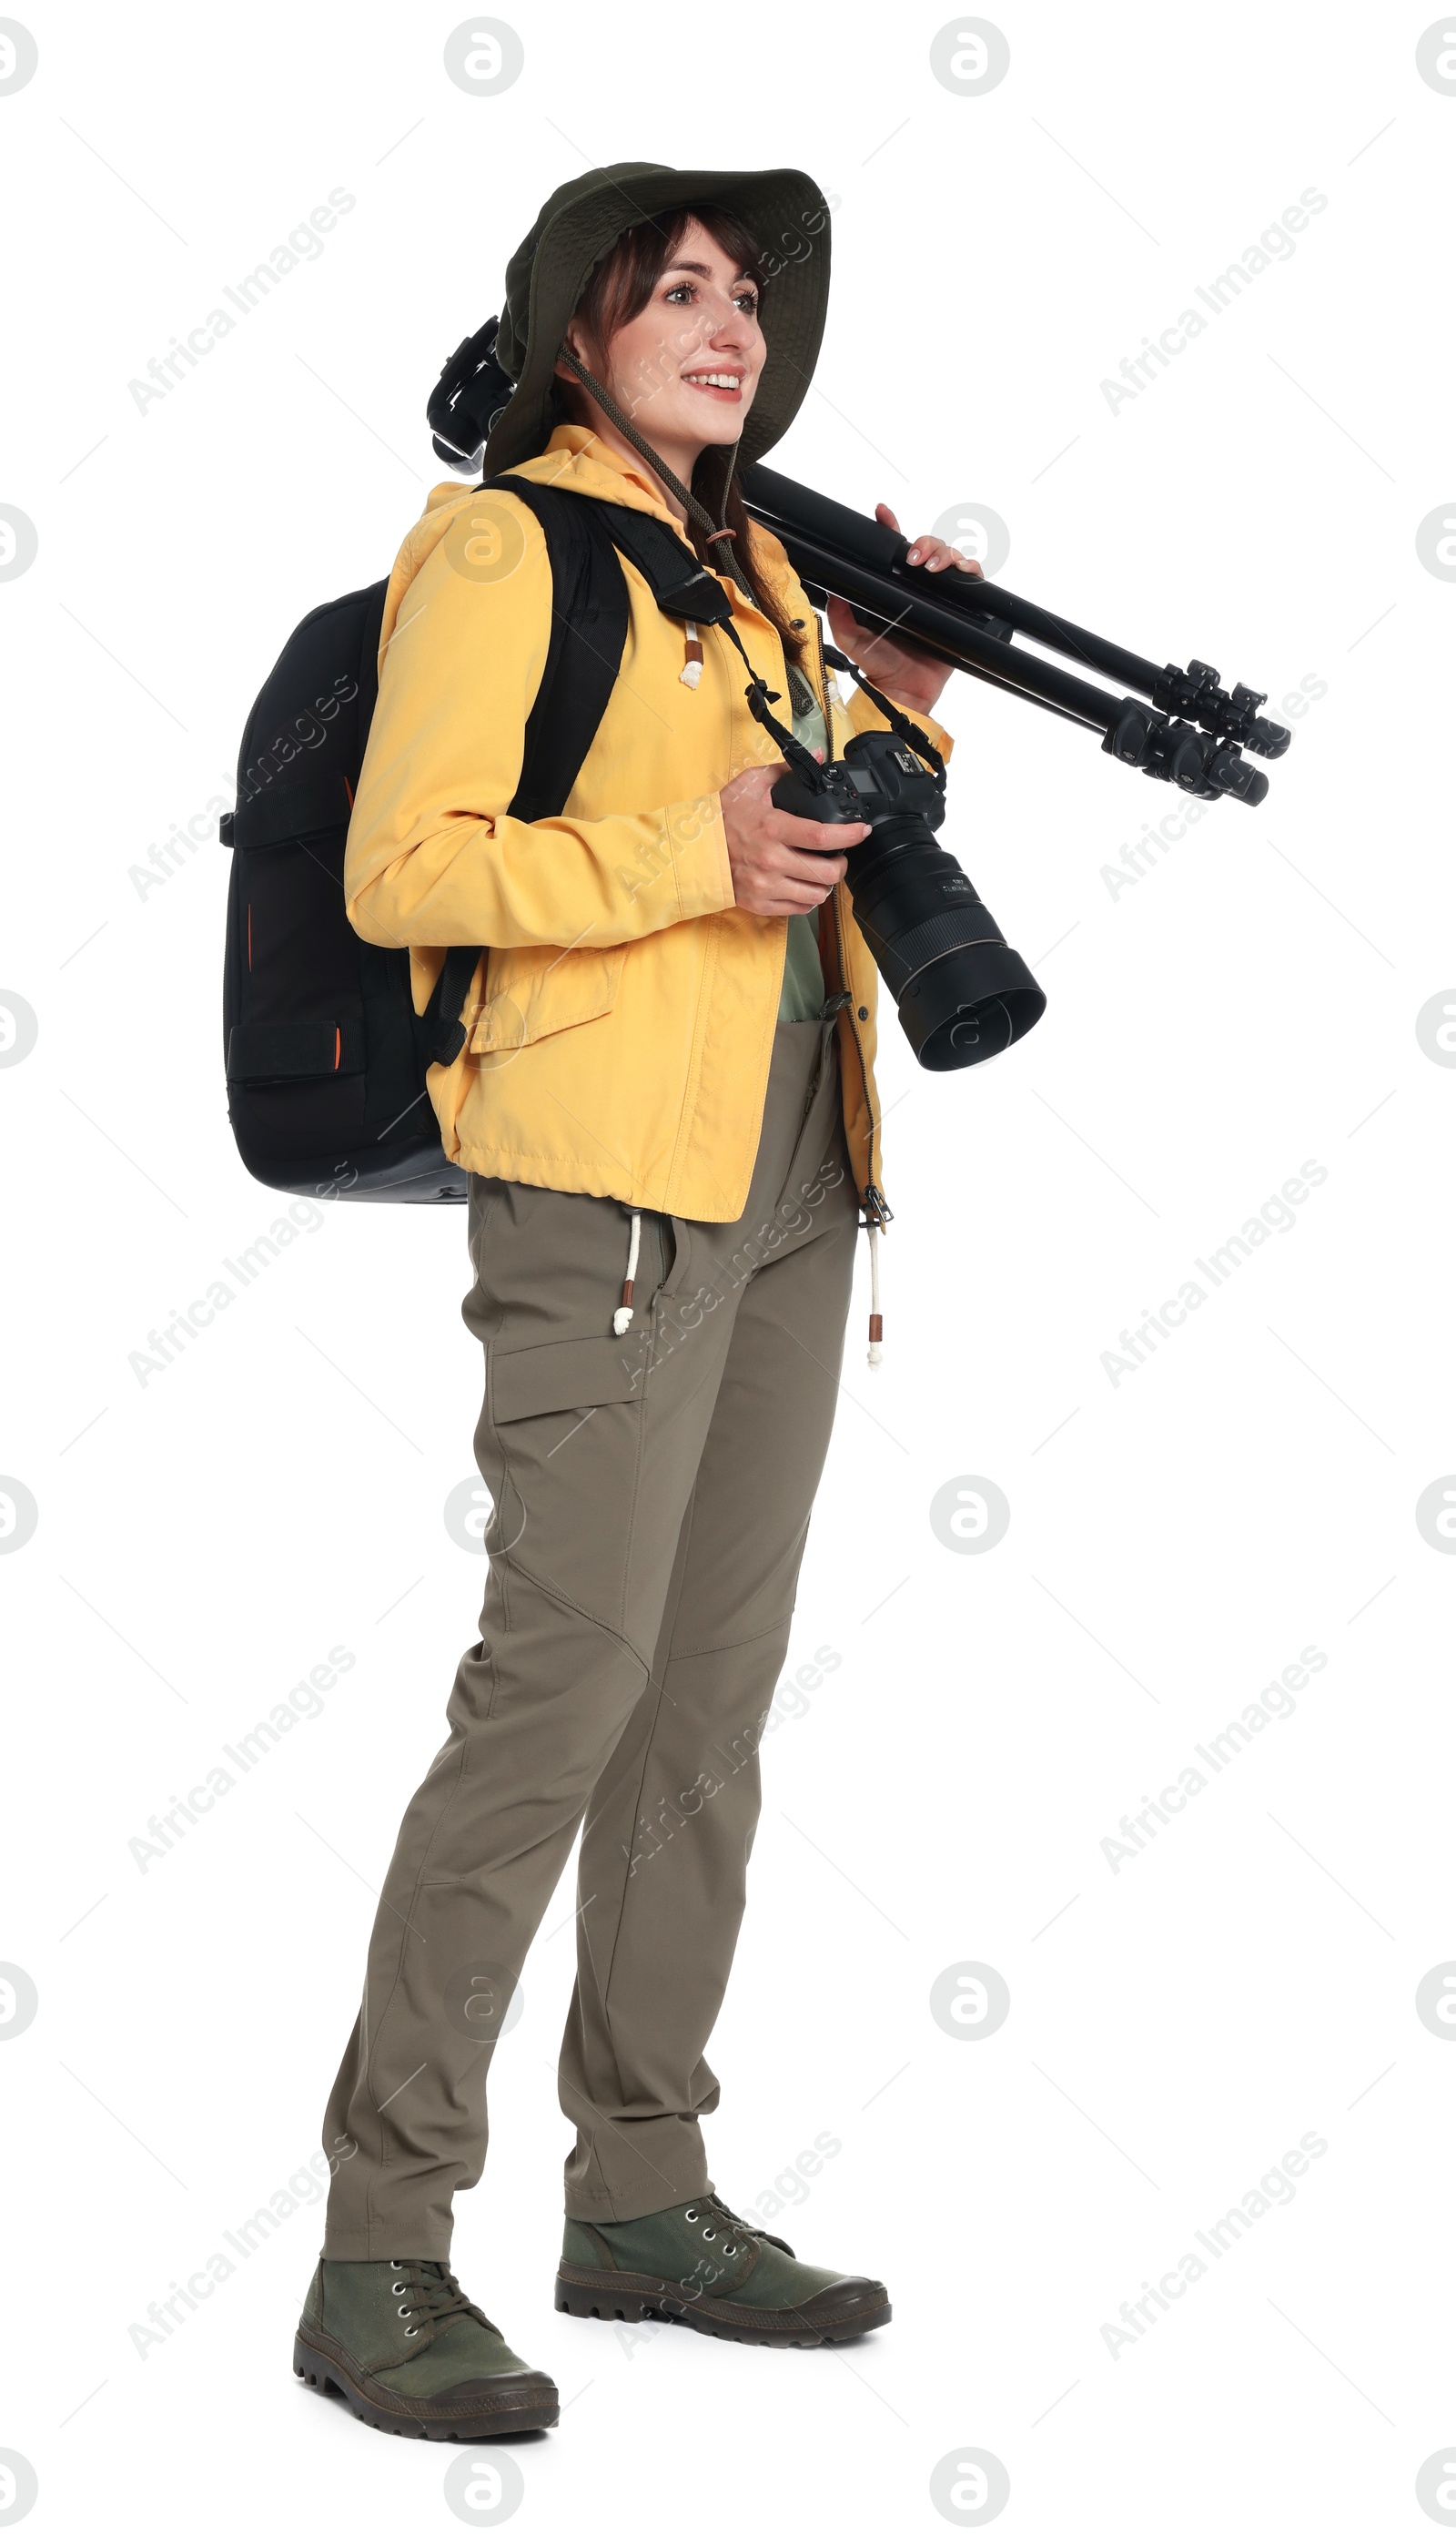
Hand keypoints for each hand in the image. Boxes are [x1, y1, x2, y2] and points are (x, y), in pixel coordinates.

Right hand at [719, 748, 859, 918]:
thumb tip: (818, 755)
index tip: (862, 831)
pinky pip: (798, 909)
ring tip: (822, 873)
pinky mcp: (760, 903)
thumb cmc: (722, 817)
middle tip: (840, 857)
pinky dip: (807, 899)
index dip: (849, 835)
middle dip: (842, 865)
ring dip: (825, 884)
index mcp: (772, 828)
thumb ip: (786, 770)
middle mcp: (771, 860)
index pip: (822, 836)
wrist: (693, 850)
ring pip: (815, 895)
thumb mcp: (751, 784)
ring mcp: (765, 885)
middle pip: (826, 873)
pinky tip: (804, 886)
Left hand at [824, 504, 982, 716]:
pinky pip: (972, 581)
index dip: (890, 528)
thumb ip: (839, 613)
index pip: (893, 550)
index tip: (882, 514)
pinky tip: (959, 573)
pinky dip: (970, 570)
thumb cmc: (879, 665)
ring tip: (932, 568)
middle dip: (924, 544)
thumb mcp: (851, 637)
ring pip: (951, 559)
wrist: (902, 691)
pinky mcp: (959, 610)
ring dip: (945, 554)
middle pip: (928, 548)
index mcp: (893, 588)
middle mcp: (917, 589)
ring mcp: (939, 597)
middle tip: (914, 559)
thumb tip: (833, 588)